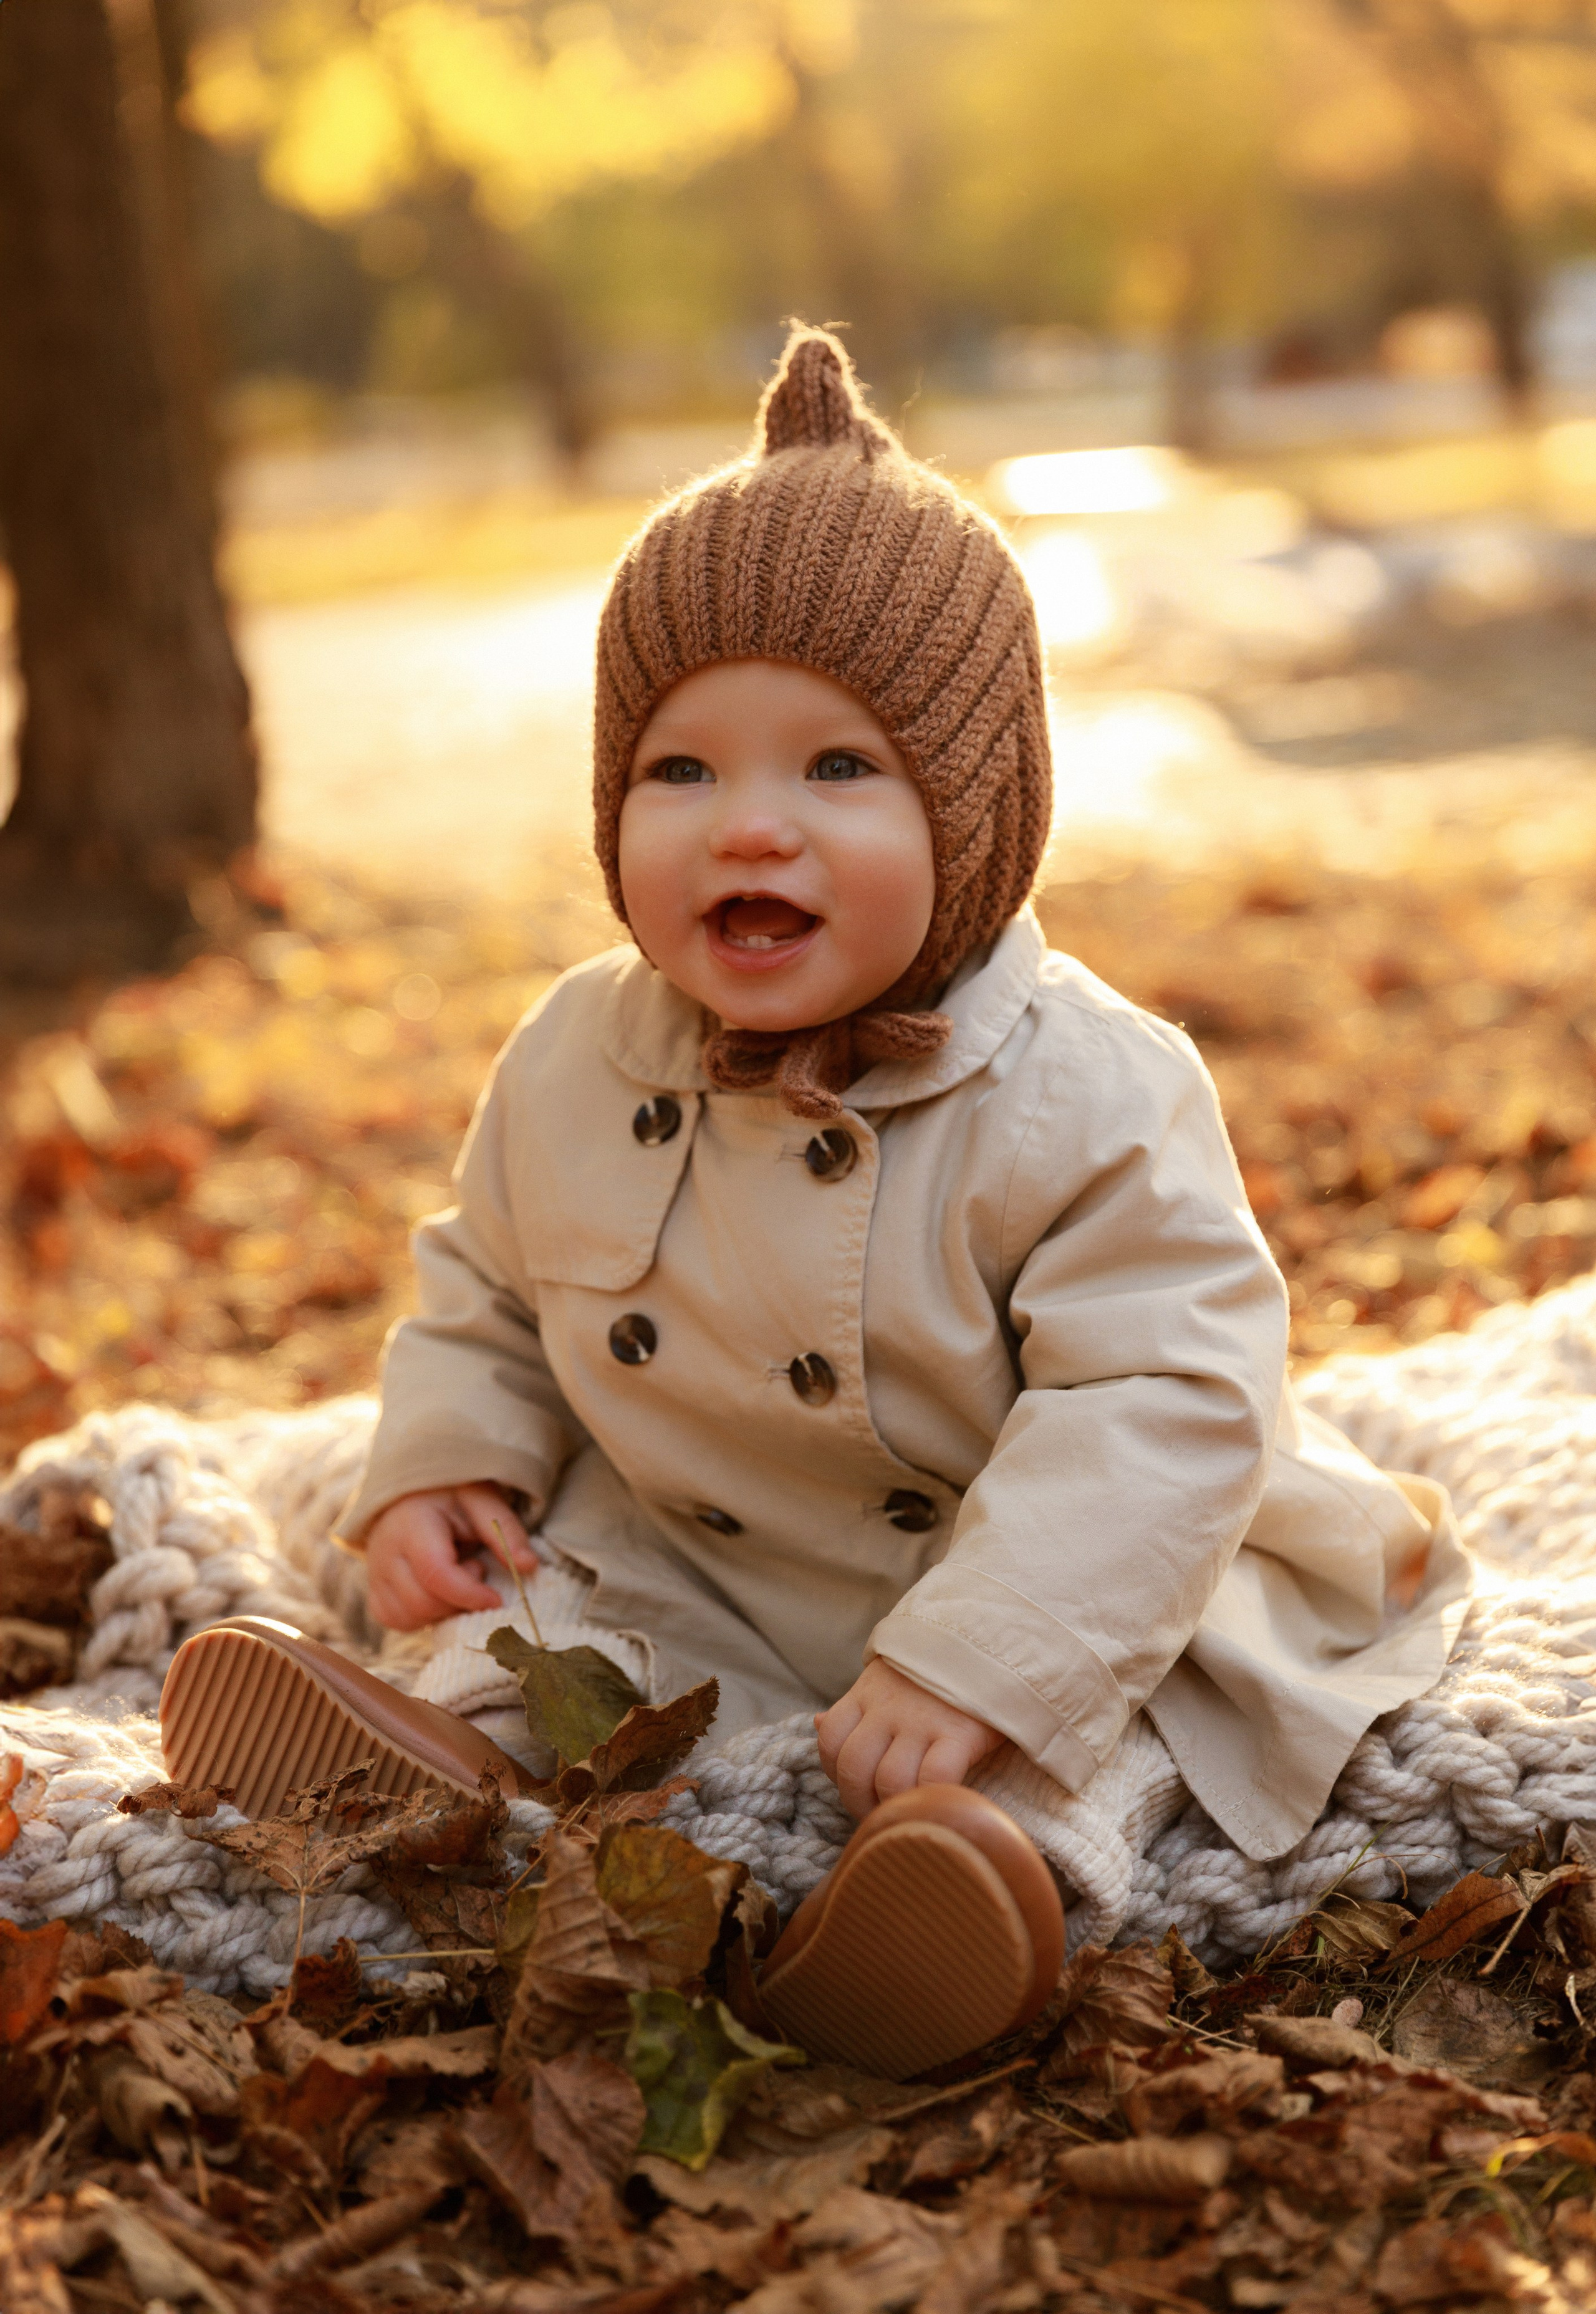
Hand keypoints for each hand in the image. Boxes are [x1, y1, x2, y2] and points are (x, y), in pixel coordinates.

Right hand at [364, 1483, 538, 1629]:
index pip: (435, 1572)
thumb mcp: (483, 1500)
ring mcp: (375, 1574)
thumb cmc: (452, 1497)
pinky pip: (396, 1621)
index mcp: (411, 1522)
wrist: (413, 1495)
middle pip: (422, 1602)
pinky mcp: (375, 1592)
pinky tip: (439, 1593)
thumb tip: (529, 1566)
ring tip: (457, 1577)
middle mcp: (384, 1551)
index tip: (497, 1599)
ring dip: (443, 1610)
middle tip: (476, 1569)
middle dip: (459, 1600)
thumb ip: (505, 1531)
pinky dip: (423, 1617)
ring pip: (408, 1618)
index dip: (470, 1594)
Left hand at [815, 1659, 1002, 1821]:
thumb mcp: (884, 1679)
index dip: (835, 1773)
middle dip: (860, 1802)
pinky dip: (933, 1797)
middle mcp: (887, 1708)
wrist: (986, 1636)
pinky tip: (940, 1802)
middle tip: (880, 1814)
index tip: (857, 1788)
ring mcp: (923, 1720)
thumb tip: (816, 1723)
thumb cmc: (934, 1669)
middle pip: (854, 1767)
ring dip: (895, 1808)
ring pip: (890, 1780)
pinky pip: (936, 1777)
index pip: (829, 1739)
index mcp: (865, 1694)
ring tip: (908, 1816)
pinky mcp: (961, 1732)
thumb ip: (855, 1706)